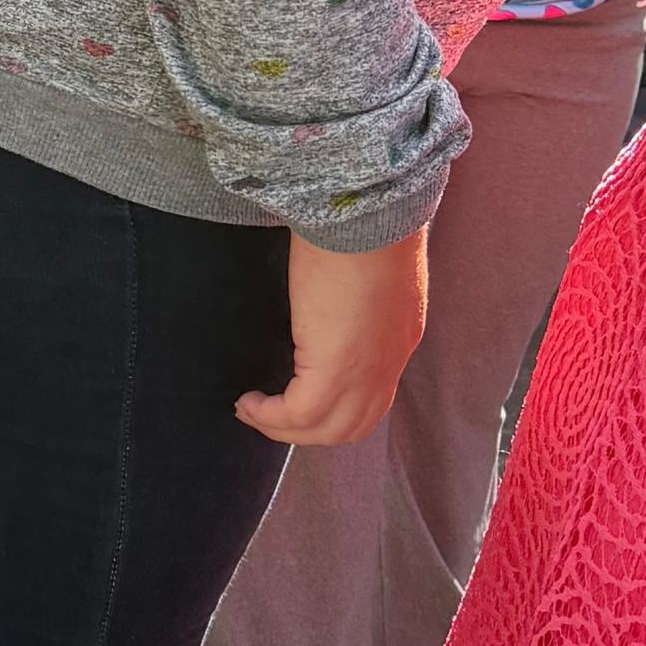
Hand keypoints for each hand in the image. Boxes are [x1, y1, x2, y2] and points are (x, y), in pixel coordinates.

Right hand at [236, 229, 427, 446]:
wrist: (363, 214)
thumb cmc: (360, 224)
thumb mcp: (367, 271)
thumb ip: (354, 294)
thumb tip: (326, 299)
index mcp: (397, 339)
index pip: (372, 395)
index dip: (334, 405)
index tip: (296, 395)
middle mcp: (388, 365)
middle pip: (352, 426)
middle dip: (308, 431)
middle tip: (269, 417)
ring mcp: (365, 372)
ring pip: (327, 430)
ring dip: (286, 429)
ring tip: (253, 411)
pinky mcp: (335, 370)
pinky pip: (298, 414)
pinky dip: (270, 415)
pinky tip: (248, 402)